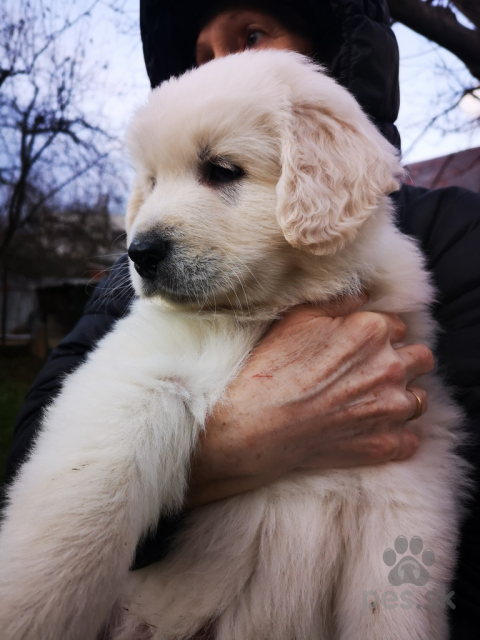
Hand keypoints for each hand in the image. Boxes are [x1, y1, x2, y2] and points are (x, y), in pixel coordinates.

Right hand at [186, 298, 433, 507]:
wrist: (260, 423)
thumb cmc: (275, 367)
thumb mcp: (299, 318)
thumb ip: (339, 302)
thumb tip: (363, 296)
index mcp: (373, 331)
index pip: (399, 326)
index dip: (381, 334)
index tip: (363, 346)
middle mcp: (391, 367)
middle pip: (421, 359)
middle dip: (404, 361)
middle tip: (376, 371)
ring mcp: (391, 408)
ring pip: (420, 399)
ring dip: (404, 397)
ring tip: (376, 401)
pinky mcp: (385, 444)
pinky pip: (411, 440)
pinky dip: (397, 435)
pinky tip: (374, 430)